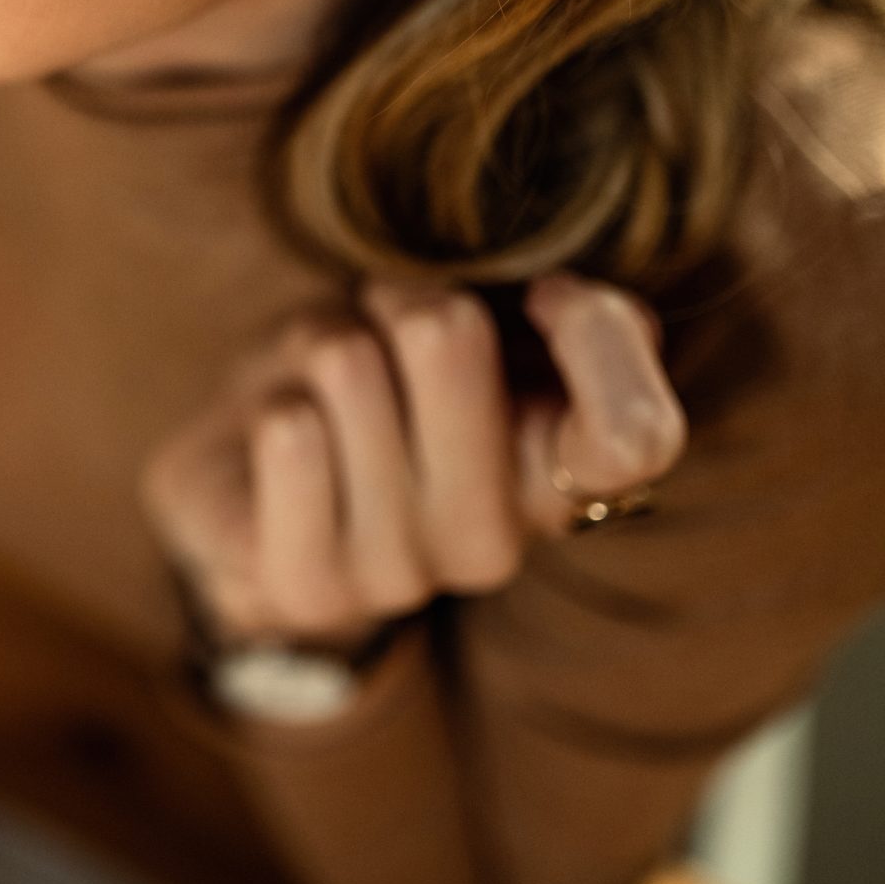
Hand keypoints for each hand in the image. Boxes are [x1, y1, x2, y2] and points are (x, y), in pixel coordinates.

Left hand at [141, 273, 683, 651]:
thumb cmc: (378, 382)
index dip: (591, 334)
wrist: (249, 482)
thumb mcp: (478, 324)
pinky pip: (288, 431)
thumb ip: (563, 314)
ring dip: (318, 342)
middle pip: (446, 334)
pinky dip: (271, 396)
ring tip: (319, 390)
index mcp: (560, 479)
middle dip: (395, 298)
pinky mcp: (305, 587)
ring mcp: (400, 575)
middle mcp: (493, 543)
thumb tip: (565, 299)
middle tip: (378, 335)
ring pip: (347, 362)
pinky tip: (279, 437)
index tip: (543, 296)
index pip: (635, 435)